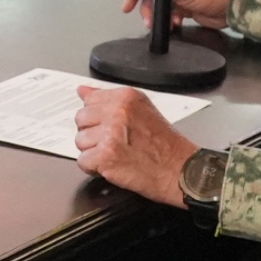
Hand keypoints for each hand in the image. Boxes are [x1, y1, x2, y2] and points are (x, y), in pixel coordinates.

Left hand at [74, 87, 199, 204]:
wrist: (180, 170)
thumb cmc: (165, 145)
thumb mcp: (141, 110)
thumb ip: (109, 99)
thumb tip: (83, 90)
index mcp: (125, 97)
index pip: (89, 100)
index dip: (97, 117)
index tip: (109, 125)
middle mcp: (117, 112)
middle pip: (81, 119)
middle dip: (93, 134)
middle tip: (114, 142)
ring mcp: (110, 134)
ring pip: (80, 141)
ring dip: (93, 152)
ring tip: (116, 154)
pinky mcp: (106, 156)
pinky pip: (83, 161)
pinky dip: (94, 168)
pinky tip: (113, 166)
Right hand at [121, 0, 234, 30]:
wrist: (232, 8)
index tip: (127, 7)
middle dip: (149, 8)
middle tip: (148, 21)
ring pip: (159, 5)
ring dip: (159, 16)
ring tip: (166, 24)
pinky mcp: (185, 4)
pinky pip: (169, 12)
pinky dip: (170, 19)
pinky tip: (175, 23)